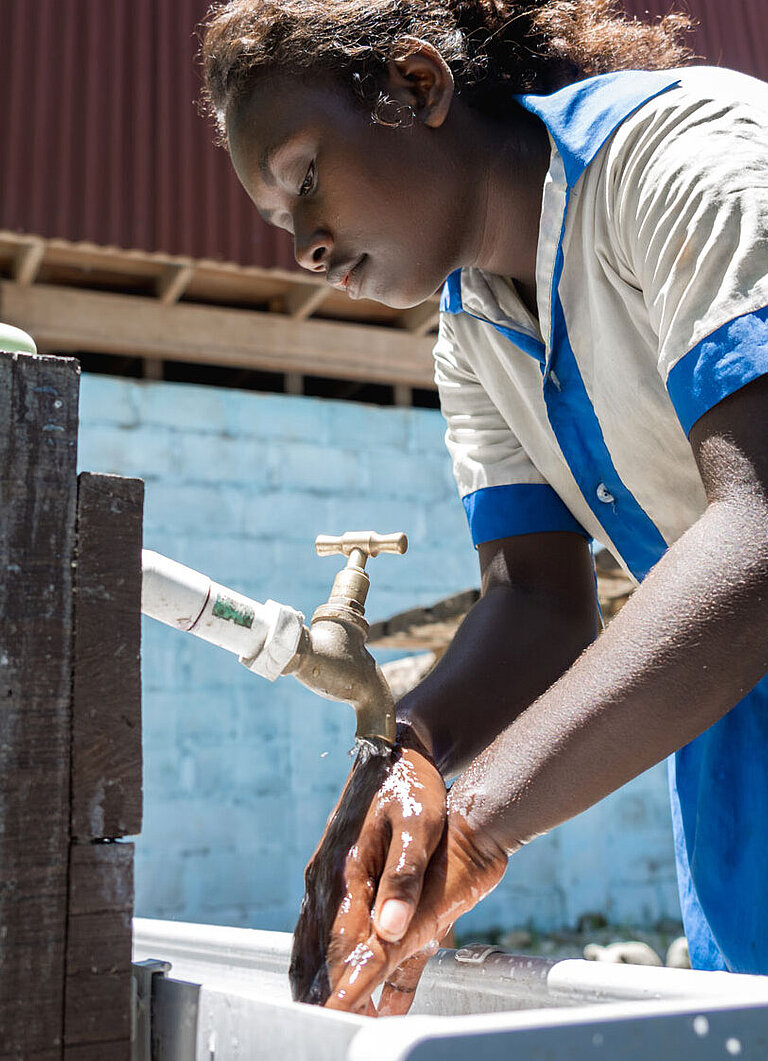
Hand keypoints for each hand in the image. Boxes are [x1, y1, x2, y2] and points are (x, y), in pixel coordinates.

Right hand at [325, 801, 506, 1013]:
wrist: (392, 751)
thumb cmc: (411, 786)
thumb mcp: (419, 824)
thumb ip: (404, 876)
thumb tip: (392, 929)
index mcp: (348, 870)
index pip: (344, 943)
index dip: (345, 985)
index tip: (342, 1017)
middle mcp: (327, 880)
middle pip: (318, 953)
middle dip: (322, 995)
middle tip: (330, 1027)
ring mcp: (324, 880)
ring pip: (311, 945)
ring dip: (317, 984)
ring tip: (328, 1018)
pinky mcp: (330, 878)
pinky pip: (317, 930)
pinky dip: (317, 962)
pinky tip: (326, 984)